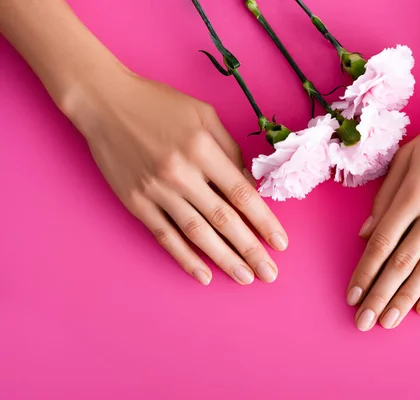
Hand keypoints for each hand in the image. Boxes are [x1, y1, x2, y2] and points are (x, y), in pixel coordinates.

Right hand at [65, 68, 287, 284]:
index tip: (280, 243)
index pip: (241, 193)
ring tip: (244, 278)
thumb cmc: (159, 104)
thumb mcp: (203, 114)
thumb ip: (230, 149)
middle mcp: (181, 172)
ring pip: (196, 233)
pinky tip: (203, 275)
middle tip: (269, 273)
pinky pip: (164, 235)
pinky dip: (184, 257)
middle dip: (250, 250)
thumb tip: (249, 186)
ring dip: (223, 259)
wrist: (104, 103)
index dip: (263, 221)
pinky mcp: (136, 203)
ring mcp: (156, 190)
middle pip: (223, 219)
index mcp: (202, 148)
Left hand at [347, 103, 419, 330]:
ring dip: (406, 299)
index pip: (381, 243)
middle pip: (401, 264)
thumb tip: (365, 233)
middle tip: (363, 321)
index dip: (364, 272)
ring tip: (388, 321)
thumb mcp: (406, 156)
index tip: (352, 295)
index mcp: (413, 193)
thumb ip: (384, 196)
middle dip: (379, 295)